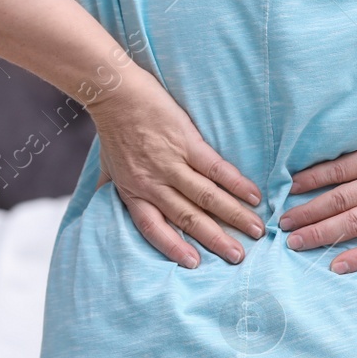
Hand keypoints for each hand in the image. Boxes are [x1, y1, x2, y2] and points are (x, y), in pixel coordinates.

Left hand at [88, 78, 264, 268]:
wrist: (115, 93)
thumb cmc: (112, 129)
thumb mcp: (107, 167)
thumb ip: (111, 189)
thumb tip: (100, 207)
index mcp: (133, 192)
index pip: (154, 229)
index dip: (174, 248)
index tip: (196, 264)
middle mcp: (153, 183)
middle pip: (188, 218)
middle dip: (216, 239)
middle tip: (239, 257)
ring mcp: (171, 163)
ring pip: (207, 197)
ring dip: (234, 215)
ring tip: (255, 230)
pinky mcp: (186, 142)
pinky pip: (215, 168)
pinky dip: (236, 184)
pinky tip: (253, 195)